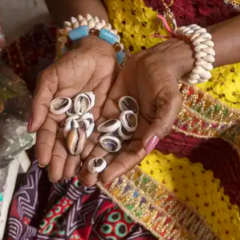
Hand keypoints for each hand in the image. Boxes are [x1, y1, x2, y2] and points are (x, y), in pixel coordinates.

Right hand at [29, 36, 116, 180]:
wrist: (98, 54)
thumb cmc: (71, 63)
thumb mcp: (51, 78)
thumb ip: (41, 102)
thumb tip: (31, 128)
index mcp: (53, 112)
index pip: (48, 134)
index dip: (45, 148)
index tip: (44, 163)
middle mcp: (68, 121)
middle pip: (64, 144)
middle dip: (61, 162)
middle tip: (59, 177)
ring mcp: (86, 122)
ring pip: (80, 146)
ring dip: (77, 162)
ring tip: (77, 176)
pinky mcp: (102, 121)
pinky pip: (98, 139)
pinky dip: (95, 153)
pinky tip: (93, 165)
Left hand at [79, 39, 192, 185]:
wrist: (155, 59)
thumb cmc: (166, 81)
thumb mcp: (169, 101)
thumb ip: (160, 123)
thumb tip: (147, 145)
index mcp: (147, 134)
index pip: (132, 156)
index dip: (118, 168)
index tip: (105, 178)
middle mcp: (131, 132)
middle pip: (113, 154)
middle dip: (99, 167)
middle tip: (83, 180)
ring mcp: (117, 121)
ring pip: (101, 142)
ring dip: (88, 156)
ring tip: (73, 169)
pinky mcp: (107, 110)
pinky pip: (94, 125)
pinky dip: (83, 136)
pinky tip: (70, 145)